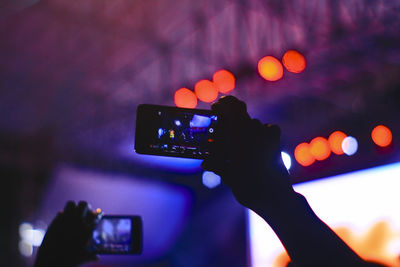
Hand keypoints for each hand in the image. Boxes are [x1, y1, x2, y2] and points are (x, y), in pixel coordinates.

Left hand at [34, 201, 98, 266]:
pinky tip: (64, 220)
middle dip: (86, 207)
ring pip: (71, 203)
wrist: (51, 262)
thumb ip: (91, 255)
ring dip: (74, 207)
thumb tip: (97, 258)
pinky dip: (64, 215)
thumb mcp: (83, 258)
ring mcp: (65, 220)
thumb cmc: (69, 261)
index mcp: (87, 229)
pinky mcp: (55, 222)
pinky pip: (61, 212)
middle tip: (86, 212)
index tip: (99, 214)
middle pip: (84, 204)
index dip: (99, 215)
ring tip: (75, 214)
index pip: (97, 216)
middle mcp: (77, 221)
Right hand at [202, 96, 294, 212]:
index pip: (228, 109)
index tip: (215, 108)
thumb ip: (217, 165)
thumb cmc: (248, 188)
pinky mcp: (276, 141)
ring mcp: (265, 135)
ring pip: (253, 123)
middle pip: (240, 112)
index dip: (221, 106)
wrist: (274, 197)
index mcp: (236, 137)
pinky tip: (259, 143)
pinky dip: (262, 133)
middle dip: (231, 115)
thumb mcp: (228, 177)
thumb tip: (205, 162)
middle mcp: (251, 132)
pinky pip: (268, 128)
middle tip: (225, 123)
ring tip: (240, 143)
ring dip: (246, 128)